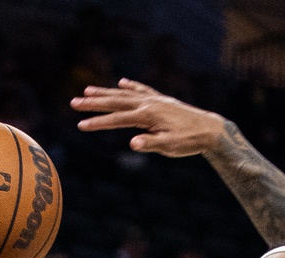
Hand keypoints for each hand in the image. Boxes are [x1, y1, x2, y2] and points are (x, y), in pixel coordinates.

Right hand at [70, 79, 226, 156]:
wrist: (210, 129)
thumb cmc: (189, 141)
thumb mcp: (170, 147)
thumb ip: (151, 144)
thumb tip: (132, 144)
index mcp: (147, 116)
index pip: (117, 120)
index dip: (98, 123)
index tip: (81, 125)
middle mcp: (148, 103)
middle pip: (115, 102)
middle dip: (93, 103)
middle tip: (73, 102)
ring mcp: (155, 99)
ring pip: (125, 94)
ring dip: (106, 92)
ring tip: (87, 90)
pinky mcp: (162, 100)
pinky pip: (142, 90)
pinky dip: (131, 86)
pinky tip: (122, 83)